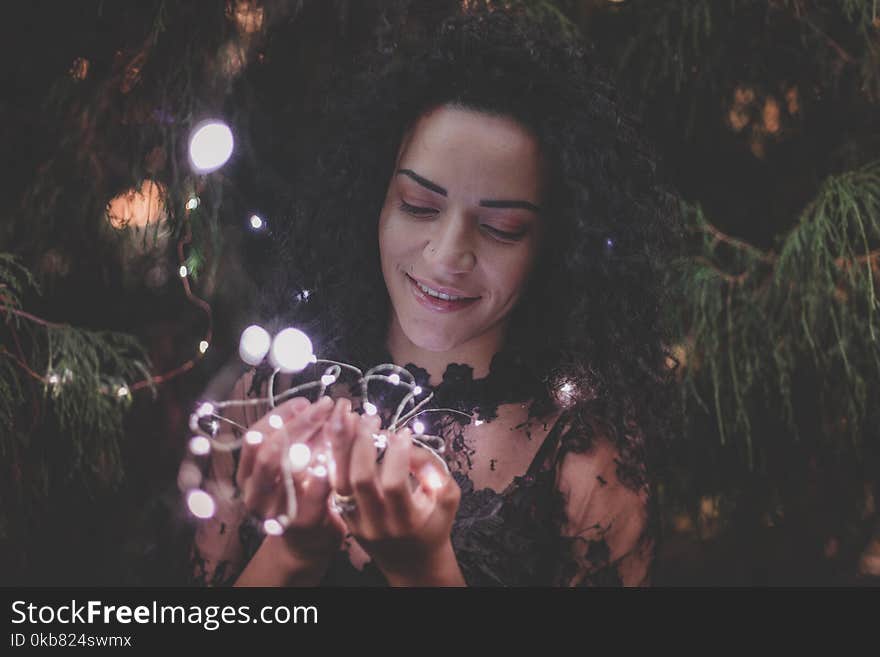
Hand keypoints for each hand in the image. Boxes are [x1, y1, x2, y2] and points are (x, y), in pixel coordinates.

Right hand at [236, 395, 352, 561]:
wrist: (307, 544)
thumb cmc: (300, 495)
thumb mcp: (290, 466)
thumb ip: (296, 440)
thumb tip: (309, 405)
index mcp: (248, 474)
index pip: (255, 436)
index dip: (279, 416)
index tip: (304, 402)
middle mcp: (254, 493)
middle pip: (270, 451)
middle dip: (300, 424)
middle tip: (326, 406)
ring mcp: (275, 511)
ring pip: (288, 470)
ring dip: (315, 442)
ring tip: (337, 424)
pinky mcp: (301, 523)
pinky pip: (312, 494)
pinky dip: (324, 472)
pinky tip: (337, 457)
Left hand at [329, 413, 461, 583]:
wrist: (412, 563)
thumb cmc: (434, 525)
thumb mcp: (447, 499)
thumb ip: (436, 471)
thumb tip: (410, 444)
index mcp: (406, 521)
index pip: (394, 484)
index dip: (397, 455)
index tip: (402, 432)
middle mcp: (377, 523)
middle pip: (360, 480)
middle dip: (363, 443)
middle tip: (370, 418)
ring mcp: (356, 521)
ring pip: (339, 480)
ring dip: (341, 445)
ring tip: (346, 417)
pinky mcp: (343, 516)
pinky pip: (333, 484)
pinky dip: (333, 457)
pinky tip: (337, 434)